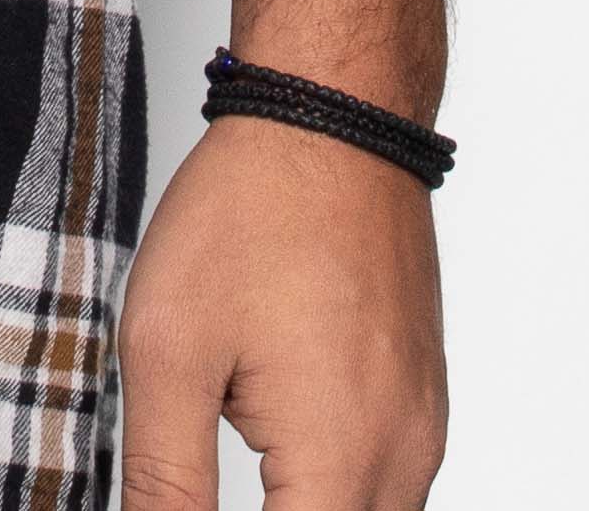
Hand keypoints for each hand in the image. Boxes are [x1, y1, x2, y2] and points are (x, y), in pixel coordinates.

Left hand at [118, 113, 445, 506]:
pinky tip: (276, 453)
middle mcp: (403, 460)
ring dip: (304, 508)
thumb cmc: (247, 214)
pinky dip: (331, 490)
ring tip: (231, 460)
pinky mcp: (422, 403)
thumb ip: (164, 479)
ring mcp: (423, 431)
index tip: (178, 502)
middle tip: (195, 484)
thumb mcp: (168, 349)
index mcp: (341, 461)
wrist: (330, 118)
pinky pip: (387, 487)